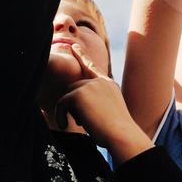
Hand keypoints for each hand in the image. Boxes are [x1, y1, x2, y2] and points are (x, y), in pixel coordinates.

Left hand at [54, 44, 151, 161]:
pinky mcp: (78, 93)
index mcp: (108, 84)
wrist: (121, 134)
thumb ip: (95, 102)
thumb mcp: (108, 111)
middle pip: (74, 87)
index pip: (92, 67)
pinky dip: (60, 115)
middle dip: (73, 104)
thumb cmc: (116, 131)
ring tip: (80, 124)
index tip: (74, 47)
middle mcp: (100, 81)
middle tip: (82, 121)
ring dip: (69, 111)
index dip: (82, 56)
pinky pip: (61, 103)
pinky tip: (65, 126)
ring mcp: (89, 85)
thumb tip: (74, 103)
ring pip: (68, 95)